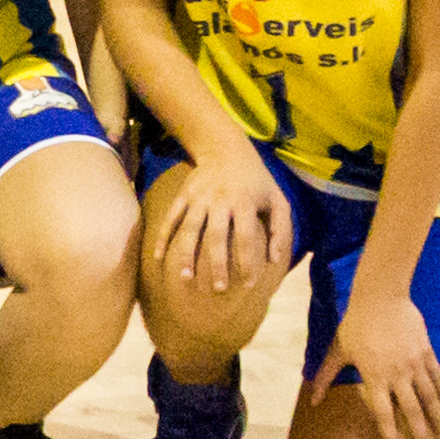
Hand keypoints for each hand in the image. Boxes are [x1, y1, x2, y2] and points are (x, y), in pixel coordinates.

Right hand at [150, 149, 289, 295]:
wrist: (226, 149)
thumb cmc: (257, 181)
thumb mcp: (278, 199)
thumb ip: (281, 229)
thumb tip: (276, 260)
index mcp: (245, 203)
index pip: (247, 237)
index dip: (248, 262)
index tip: (249, 285)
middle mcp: (220, 201)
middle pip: (216, 237)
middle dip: (217, 264)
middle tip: (219, 289)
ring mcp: (198, 198)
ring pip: (190, 229)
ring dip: (186, 254)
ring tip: (185, 278)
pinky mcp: (183, 195)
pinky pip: (171, 218)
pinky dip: (163, 237)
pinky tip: (158, 257)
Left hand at [309, 288, 439, 438]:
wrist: (380, 297)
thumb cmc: (354, 324)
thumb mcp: (336, 351)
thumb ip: (325, 376)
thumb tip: (313, 399)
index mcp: (374, 378)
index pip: (383, 417)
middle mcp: (398, 376)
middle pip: (412, 414)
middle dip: (421, 437)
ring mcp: (415, 364)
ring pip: (430, 398)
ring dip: (438, 419)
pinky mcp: (426, 353)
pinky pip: (438, 377)